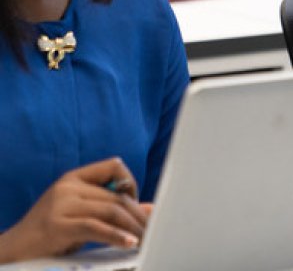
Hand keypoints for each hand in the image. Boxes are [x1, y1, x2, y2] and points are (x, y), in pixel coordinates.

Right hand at [0, 157, 147, 262]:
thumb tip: (149, 209)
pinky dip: (117, 236)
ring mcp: (61, 205)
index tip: (136, 204)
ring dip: (133, 227)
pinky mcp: (58, 225)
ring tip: (146, 239)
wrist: (14, 250)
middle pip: (116, 196)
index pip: (113, 166)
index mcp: (73, 178)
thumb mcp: (81, 215)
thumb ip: (110, 209)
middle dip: (138, 214)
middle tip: (153, 229)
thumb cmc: (50, 234)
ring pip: (111, 210)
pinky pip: (96, 228)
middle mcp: (68, 187)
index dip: (131, 183)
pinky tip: (129, 243)